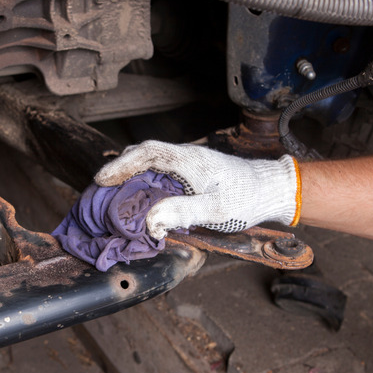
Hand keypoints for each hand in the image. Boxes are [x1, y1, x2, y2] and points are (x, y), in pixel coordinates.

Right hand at [94, 140, 300, 238]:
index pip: (147, 153)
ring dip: (130, 178)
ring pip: (150, 165)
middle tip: (100, 191)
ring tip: (114, 198)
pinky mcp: (192, 175)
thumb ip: (182, 212)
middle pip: (143, 155)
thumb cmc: (248, 198)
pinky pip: (161, 175)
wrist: (271, 190)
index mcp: (189, 161)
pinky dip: (144, 185)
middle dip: (119, 170)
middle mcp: (185, 158)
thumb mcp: (217, 210)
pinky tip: (140, 201)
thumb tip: (149, 219)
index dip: (121, 164)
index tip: (102, 179)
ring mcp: (188, 166)